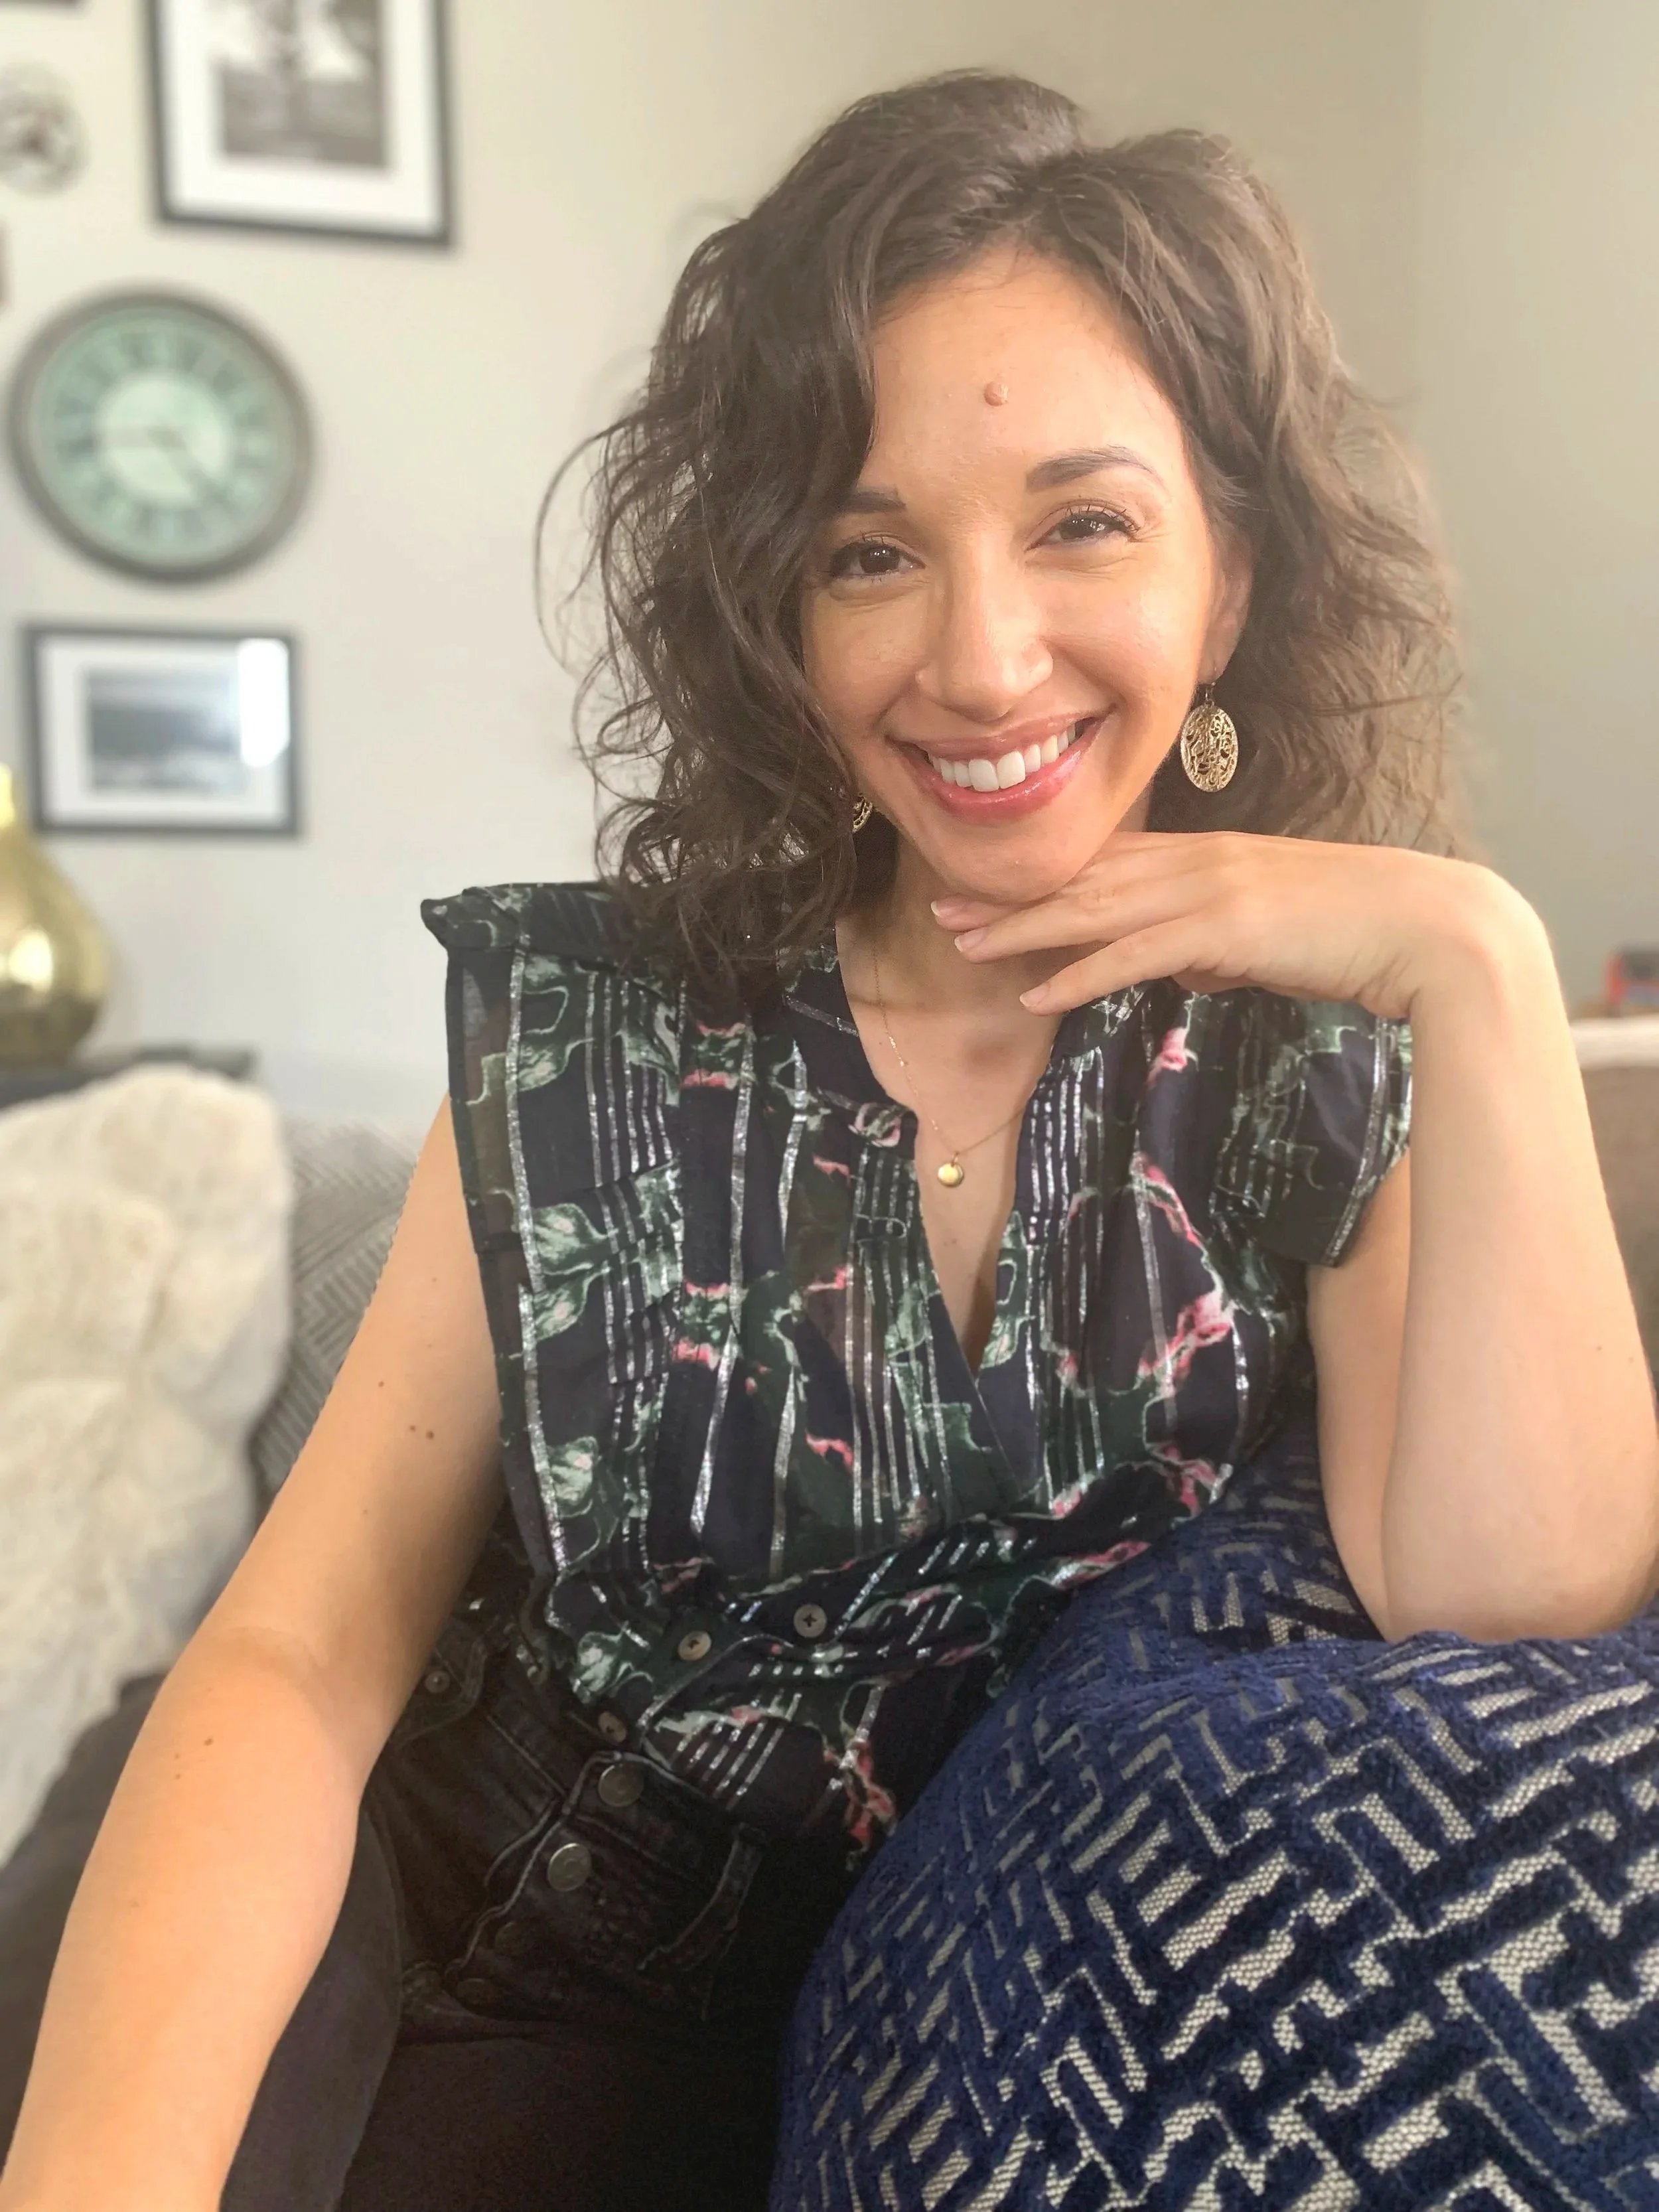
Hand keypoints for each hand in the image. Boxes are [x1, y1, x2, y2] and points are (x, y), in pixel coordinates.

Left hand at [933, 831, 1539, 1021]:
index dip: (1039, 878)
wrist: (1422, 928)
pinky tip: (1033, 996)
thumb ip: (1217, 947)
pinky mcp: (1222, 930)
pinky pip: (1131, 955)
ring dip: (1021, 931)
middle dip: (1008, 897)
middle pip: (1081, 880)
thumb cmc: (1355, 935)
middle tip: (943, 911)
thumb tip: (1183, 970)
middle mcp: (1195, 864)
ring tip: (963, 947)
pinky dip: (1077, 975)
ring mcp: (1206, 892)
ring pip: (1091, 910)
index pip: (1105, 865)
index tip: (985, 889)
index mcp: (1206, 860)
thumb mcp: (1269, 937)